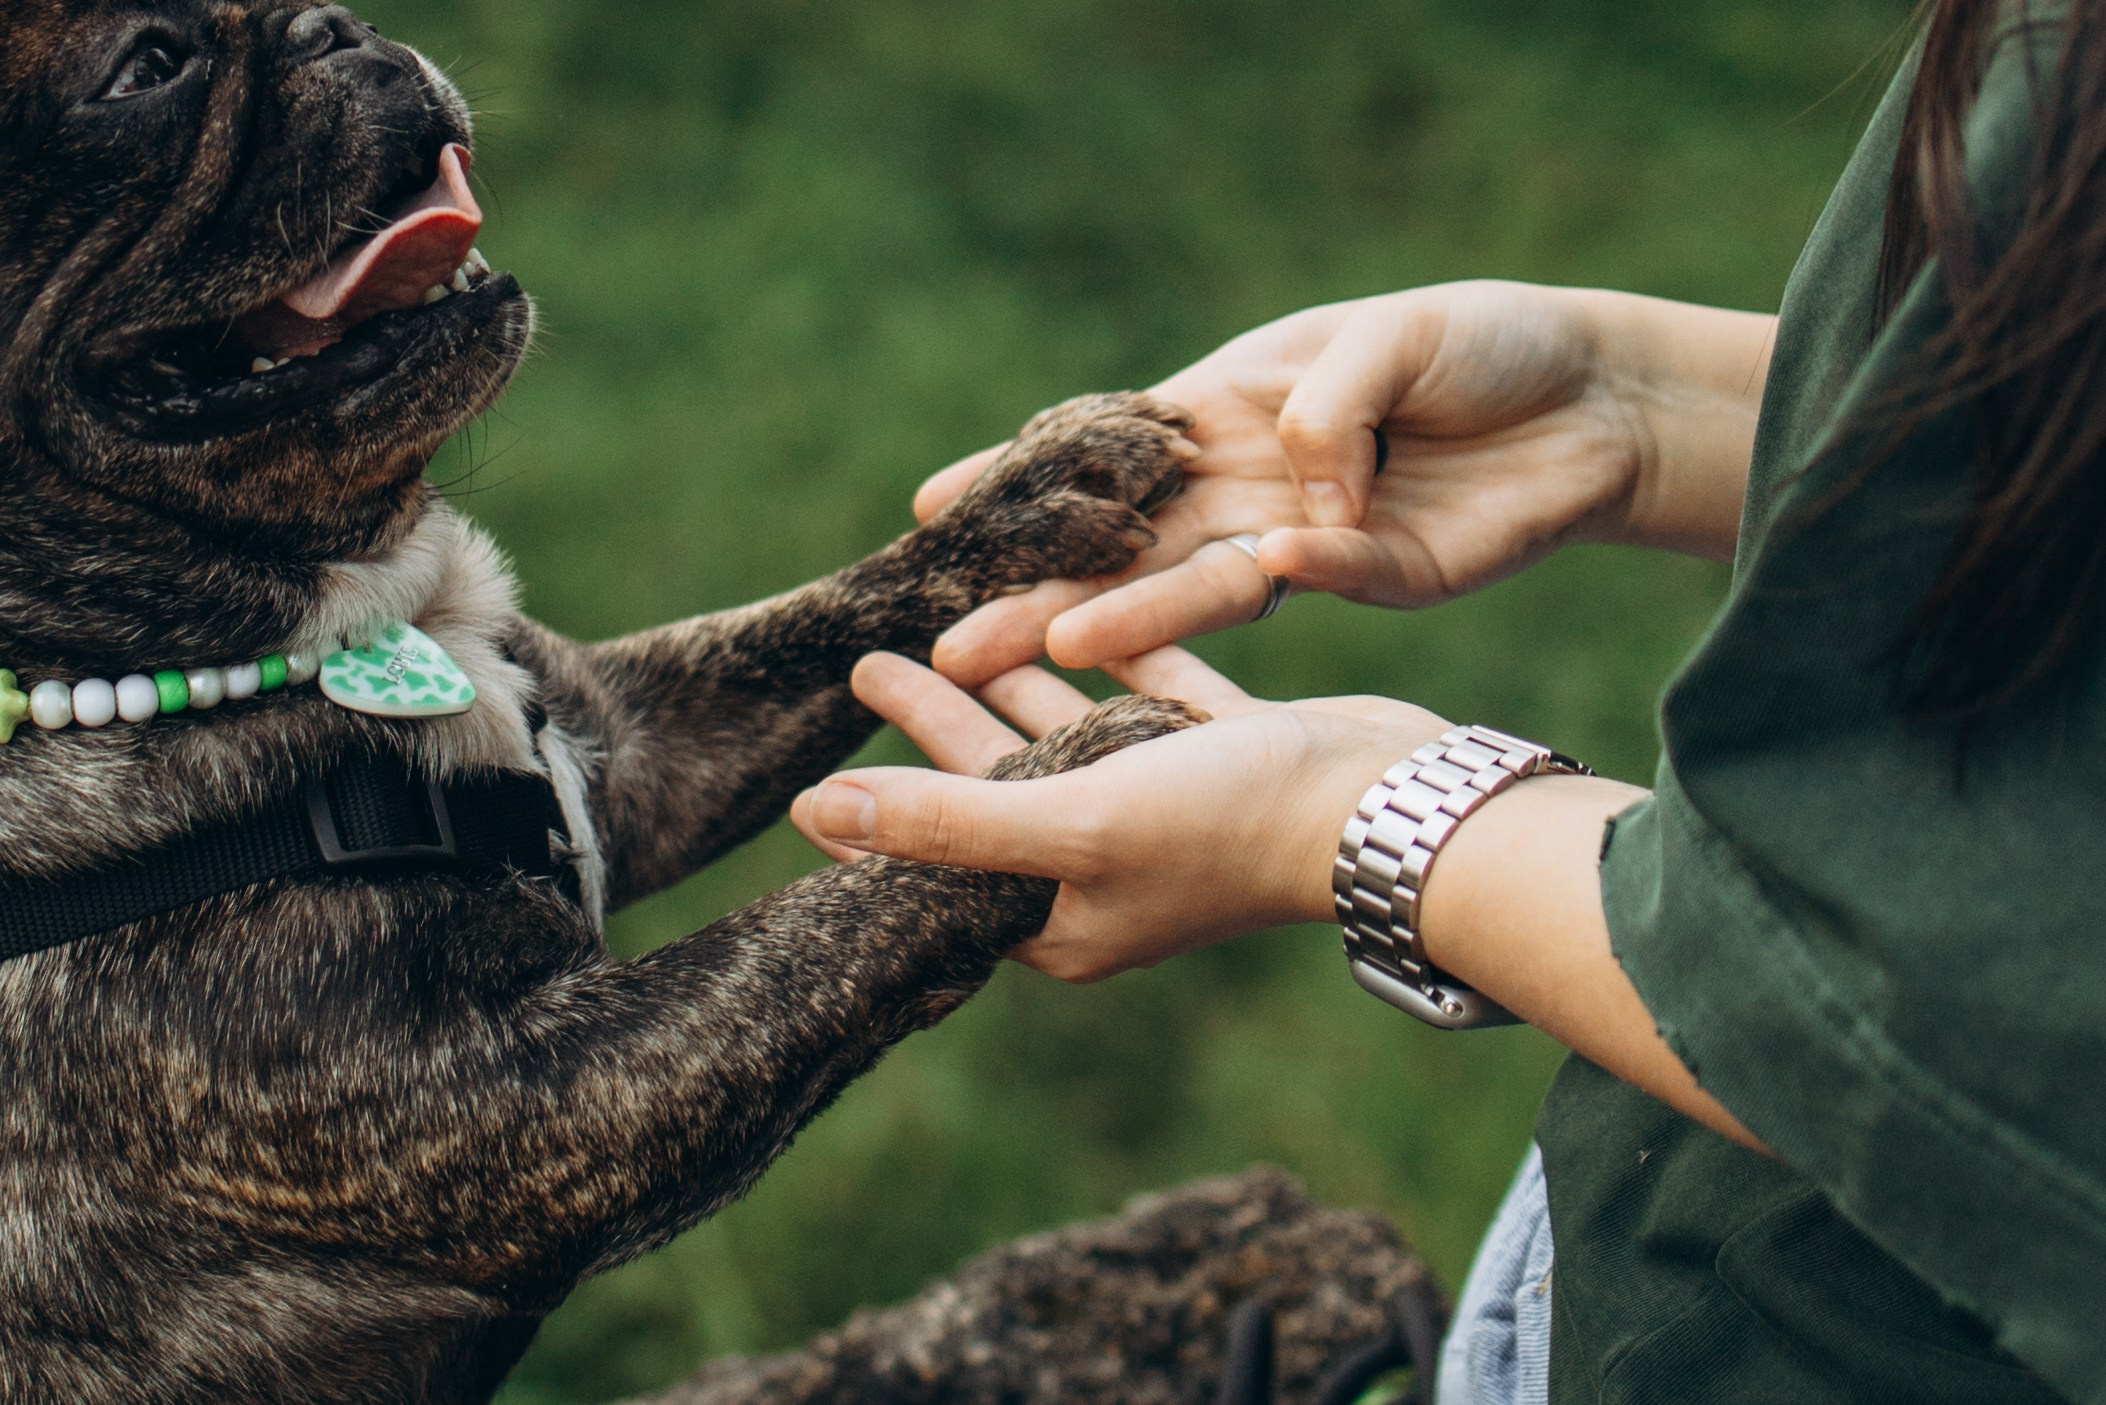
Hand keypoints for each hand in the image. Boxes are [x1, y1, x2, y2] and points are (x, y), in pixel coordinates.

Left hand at [788, 649, 1447, 981]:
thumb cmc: (1227, 825)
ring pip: (1068, 734)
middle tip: (869, 664)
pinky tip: (1071, 615)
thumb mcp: (1068, 822)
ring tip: (943, 629)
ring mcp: (1169, 810)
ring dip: (1010, 682)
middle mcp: (1111, 868)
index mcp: (1064, 913)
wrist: (1388, 801)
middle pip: (996, 785)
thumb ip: (944, 818)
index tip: (819, 766)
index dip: (887, 813)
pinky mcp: (1221, 752)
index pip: (944, 865)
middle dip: (935, 725)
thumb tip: (815, 811)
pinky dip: (1108, 660)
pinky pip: (1145, 697)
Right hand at [921, 282, 1768, 684]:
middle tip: (951, 646)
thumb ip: (1324, 406)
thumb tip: (1288, 493)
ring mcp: (1309, 541)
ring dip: (1127, 621)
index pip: (1104, 453)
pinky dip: (1305, 567)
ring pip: (1200, 588)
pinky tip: (1274, 556)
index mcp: (1225, 411)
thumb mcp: (1388, 337)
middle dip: (1039, 592)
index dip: (1020, 481)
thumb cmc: (1478, 342)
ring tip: (1048, 651)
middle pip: (1128, 547)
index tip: (931, 510)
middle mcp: (1249, 485)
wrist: (1597, 396)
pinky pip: (1331, 578)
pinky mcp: (1384, 578)